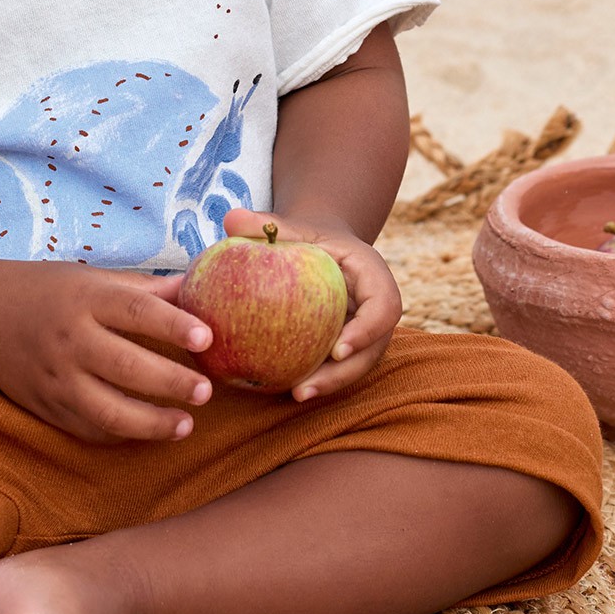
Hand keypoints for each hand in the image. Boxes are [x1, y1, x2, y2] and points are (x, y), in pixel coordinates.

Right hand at [0, 263, 214, 444]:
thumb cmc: (49, 291)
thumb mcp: (91, 278)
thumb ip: (143, 288)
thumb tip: (197, 288)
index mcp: (84, 297)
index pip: (135, 310)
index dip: (172, 325)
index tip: (206, 337)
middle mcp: (70, 338)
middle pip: (126, 366)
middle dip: (171, 382)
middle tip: (206, 391)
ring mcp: (56, 377)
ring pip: (108, 411)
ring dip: (152, 423)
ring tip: (186, 424)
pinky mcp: (47, 407)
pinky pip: (90, 429)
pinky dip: (123, 434)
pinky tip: (149, 431)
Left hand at [221, 206, 401, 403]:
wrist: (322, 251)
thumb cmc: (307, 238)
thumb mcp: (291, 228)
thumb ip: (264, 224)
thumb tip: (230, 219)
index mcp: (373, 277)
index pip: (383, 308)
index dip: (366, 331)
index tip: (336, 349)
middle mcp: (376, 310)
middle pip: (372, 349)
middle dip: (342, 373)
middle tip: (304, 389)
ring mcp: (366, 333)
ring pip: (356, 366)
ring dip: (329, 384)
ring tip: (294, 394)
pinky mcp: (349, 348)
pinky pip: (337, 367)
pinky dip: (317, 379)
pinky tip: (284, 389)